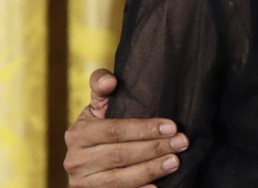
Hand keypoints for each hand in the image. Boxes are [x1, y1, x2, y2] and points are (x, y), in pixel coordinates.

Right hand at [64, 69, 187, 187]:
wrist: (86, 158)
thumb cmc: (100, 127)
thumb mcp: (98, 107)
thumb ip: (101, 87)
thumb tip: (110, 80)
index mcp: (78, 133)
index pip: (115, 131)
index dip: (144, 129)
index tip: (172, 126)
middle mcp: (75, 160)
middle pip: (119, 155)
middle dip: (154, 148)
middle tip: (182, 142)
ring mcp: (81, 183)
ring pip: (119, 178)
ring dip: (150, 170)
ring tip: (175, 161)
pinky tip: (156, 187)